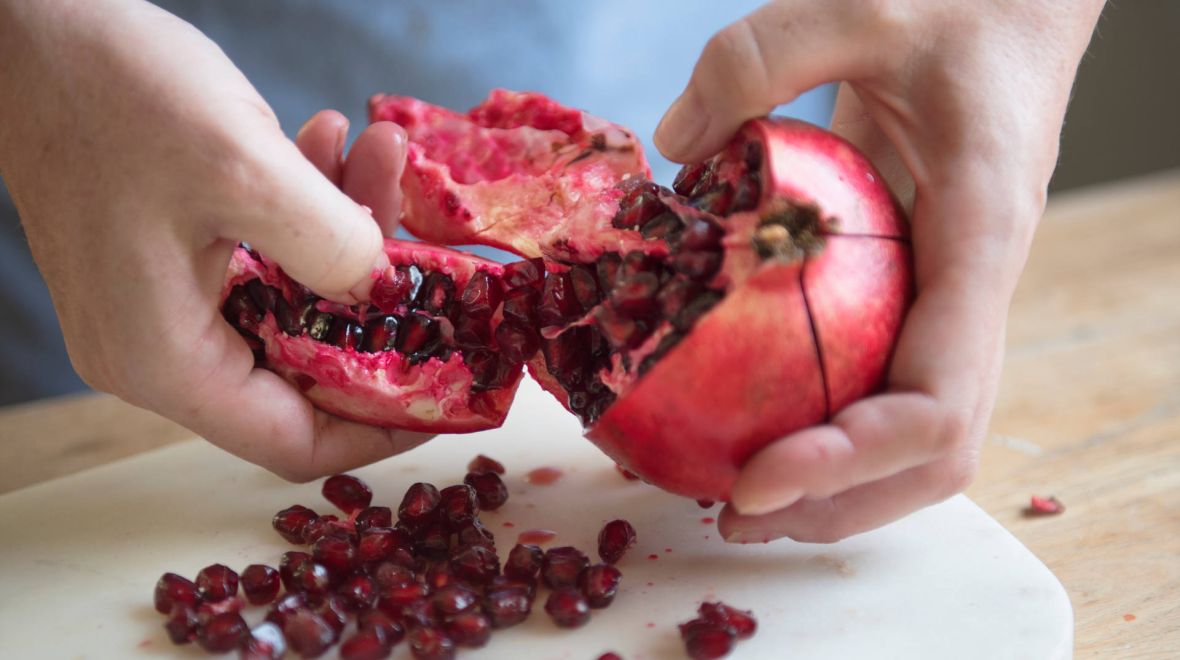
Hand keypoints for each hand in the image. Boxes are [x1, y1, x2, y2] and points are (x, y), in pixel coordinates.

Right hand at [0, 0, 427, 478]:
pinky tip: (329, 144)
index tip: (448, 389)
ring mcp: (158, 306)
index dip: (381, 426)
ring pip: (291, 302)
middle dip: (377, 302)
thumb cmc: (114, 95)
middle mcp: (157, 351)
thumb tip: (385, 290)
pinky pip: (260, 260)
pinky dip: (303, 212)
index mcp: (166, 361)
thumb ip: (333, 246)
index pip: (294, 442)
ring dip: (346, 234)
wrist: (29, 27)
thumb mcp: (245, 171)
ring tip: (378, 154)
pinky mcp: (165, 259)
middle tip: (426, 237)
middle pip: (303, 367)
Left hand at [654, 0, 1105, 541]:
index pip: (939, 399)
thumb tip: (672, 148)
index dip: (851, 460)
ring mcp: (950, 293)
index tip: (756, 478)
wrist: (1014, 0)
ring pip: (917, 430)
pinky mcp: (916, 285)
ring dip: (835, 483)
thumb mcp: (860, 1)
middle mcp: (975, 287)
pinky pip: (884, 379)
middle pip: (936, 449)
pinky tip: (753, 415)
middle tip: (733, 512)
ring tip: (738, 497)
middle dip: (840, 503)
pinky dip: (826, 421)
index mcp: (981, 237)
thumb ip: (760, 59)